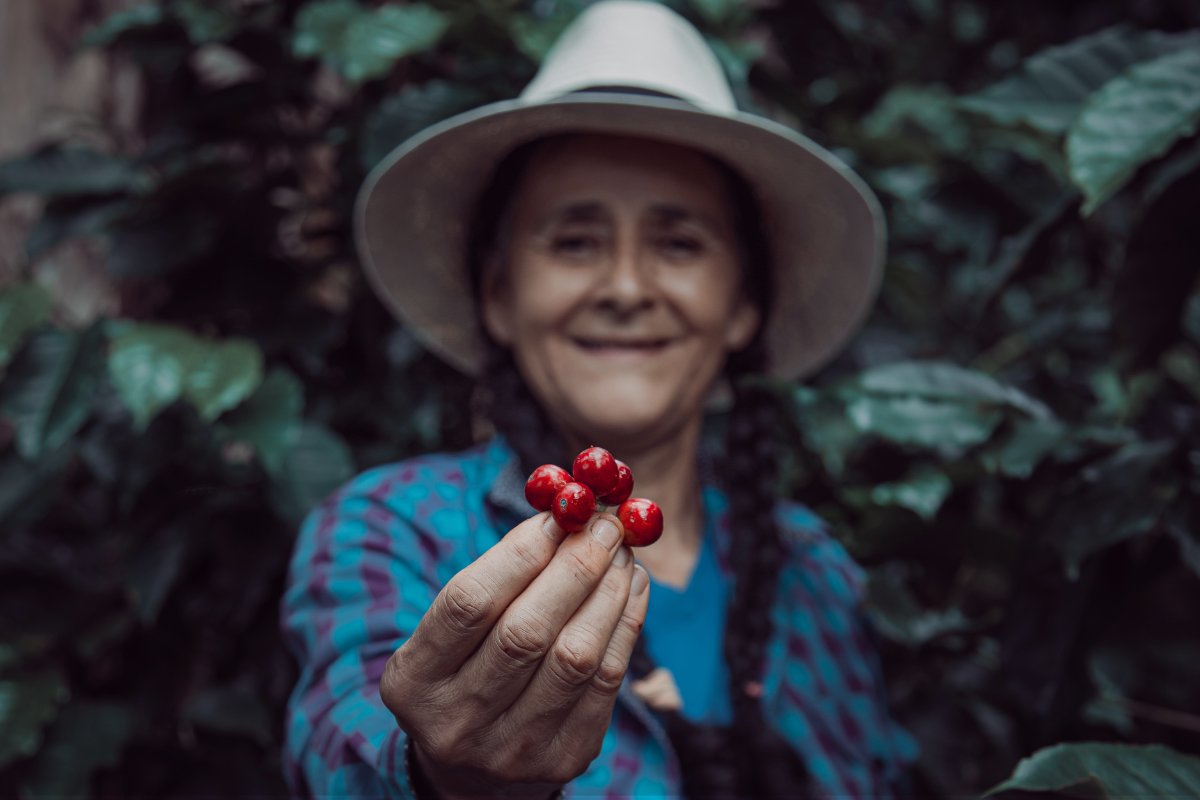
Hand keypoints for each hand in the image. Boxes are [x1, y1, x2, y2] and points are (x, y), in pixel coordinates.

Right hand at [380, 511, 649, 798]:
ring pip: (574, 657)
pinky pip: (606, 682)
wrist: (476, 765)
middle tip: (605, 524)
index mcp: (413, 680)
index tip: (558, 515)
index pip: (468, 604)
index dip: (518, 553)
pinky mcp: (564, 760)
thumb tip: (566, 512)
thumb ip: (499, 574)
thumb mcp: (453, 628)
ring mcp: (512, 750)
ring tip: (621, 553)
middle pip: (525, 632)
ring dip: (608, 592)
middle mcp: (456, 722)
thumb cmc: (467, 667)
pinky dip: (626, 625)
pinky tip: (631, 589)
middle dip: (574, 567)